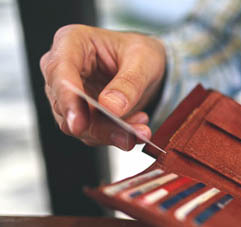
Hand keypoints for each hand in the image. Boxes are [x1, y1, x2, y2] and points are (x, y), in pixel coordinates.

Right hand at [40, 25, 165, 149]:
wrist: (146, 67)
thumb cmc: (140, 53)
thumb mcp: (144, 61)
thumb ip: (129, 83)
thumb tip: (110, 107)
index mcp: (71, 42)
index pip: (59, 72)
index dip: (67, 100)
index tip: (79, 124)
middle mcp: (63, 70)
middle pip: (67, 107)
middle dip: (99, 126)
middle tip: (128, 136)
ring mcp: (69, 96)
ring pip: (80, 127)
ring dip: (112, 134)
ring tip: (140, 131)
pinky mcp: (82, 116)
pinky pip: (94, 134)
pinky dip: (116, 135)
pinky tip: (136, 128)